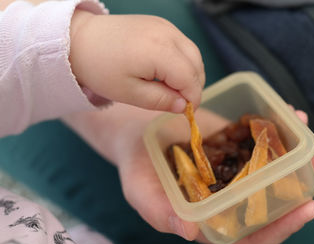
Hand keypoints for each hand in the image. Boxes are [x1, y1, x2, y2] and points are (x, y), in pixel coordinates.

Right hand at [64, 104, 313, 243]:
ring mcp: (236, 168)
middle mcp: (231, 196)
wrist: (137, 131)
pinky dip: (280, 129)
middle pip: (273, 201)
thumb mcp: (141, 191)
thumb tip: (188, 232)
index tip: (307, 208)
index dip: (280, 227)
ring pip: (274, 170)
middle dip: (302, 185)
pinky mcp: (236, 143)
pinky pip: (263, 140)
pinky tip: (291, 114)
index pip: (252, 235)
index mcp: (213, 218)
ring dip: (298, 155)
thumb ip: (160, 212)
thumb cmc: (137, 167)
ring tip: (310, 134)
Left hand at [69, 10, 204, 111]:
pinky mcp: (161, 24)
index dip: (193, 99)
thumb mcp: (129, 93)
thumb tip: (183, 106)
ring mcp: (166, 26)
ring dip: (191, 73)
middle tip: (180, 103)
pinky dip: (183, 61)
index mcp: (160, 51)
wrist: (81, 39)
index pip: (190, 79)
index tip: (187, 113)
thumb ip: (160, 100)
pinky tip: (170, 72)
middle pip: (197, 64)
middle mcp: (168, 34)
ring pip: (194, 53)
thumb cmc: (100, 68)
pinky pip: (183, 44)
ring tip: (175, 89)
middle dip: (194, 86)